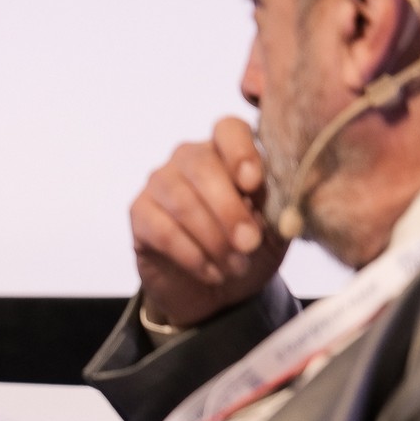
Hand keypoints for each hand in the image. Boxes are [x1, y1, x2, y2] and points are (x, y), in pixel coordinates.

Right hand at [131, 116, 287, 328]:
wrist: (217, 291)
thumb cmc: (248, 249)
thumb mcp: (276, 229)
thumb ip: (279, 208)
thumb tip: (280, 204)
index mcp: (228, 152)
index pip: (228, 129)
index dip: (240, 151)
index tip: (253, 184)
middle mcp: (189, 159)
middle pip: (201, 165)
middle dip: (228, 208)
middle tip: (249, 243)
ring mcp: (159, 183)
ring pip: (181, 201)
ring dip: (212, 239)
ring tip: (236, 267)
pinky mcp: (139, 214)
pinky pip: (162, 230)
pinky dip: (191, 255)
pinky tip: (211, 273)